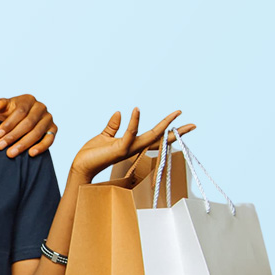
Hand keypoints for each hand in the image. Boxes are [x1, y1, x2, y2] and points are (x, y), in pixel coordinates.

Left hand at [0, 94, 56, 157]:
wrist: (16, 124)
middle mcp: (40, 107)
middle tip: (1, 146)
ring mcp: (48, 118)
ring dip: (23, 144)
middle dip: (13, 136)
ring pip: (37, 132)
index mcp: (28, 100)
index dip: (9, 123)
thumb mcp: (2, 109)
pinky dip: (41, 147)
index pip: (20, 111)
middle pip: (28, 123)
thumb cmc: (8, 115)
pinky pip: (49, 139)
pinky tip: (31, 153)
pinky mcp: (53, 129)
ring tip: (11, 153)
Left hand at [70, 109, 195, 182]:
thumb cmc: (92, 153)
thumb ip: (113, 126)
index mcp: (132, 144)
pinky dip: (134, 121)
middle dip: (176, 132)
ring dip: (164, 124)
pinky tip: (136, 109)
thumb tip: (119, 112)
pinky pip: (129, 133)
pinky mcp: (119, 149)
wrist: (81, 165)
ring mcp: (128, 149)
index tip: (181, 121)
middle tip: (193, 125)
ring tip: (176, 114)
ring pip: (151, 136)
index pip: (154, 136)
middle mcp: (134, 147)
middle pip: (160, 138)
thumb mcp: (105, 136)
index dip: (168, 130)